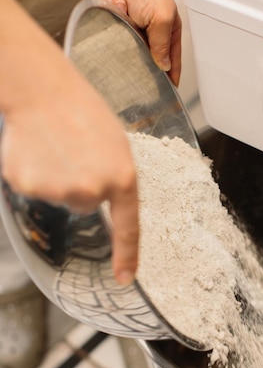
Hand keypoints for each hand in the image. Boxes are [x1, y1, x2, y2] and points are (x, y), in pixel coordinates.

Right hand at [0, 0, 138, 284]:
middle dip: (80, 184)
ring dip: (56, 177)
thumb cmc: (82, 110)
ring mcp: (59, 189)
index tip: (125, 278)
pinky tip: (37, 149)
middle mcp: (92, 190)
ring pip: (59, 196)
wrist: (42, 89)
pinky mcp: (29, 186)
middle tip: (74, 151)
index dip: (127, 256)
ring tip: (56, 146)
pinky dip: (34, 173)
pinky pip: (35, 189)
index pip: (128, 228)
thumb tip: (102, 200)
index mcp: (123, 178)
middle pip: (84, 205)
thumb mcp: (115, 145)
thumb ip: (115, 178)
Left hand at [89, 0, 181, 85]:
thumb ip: (162, 45)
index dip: (171, 78)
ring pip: (127, 50)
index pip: (172, 62)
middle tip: (137, 51)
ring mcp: (131, 33)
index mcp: (167, 33)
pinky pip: (111, 38)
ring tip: (127, 12)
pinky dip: (113, 20)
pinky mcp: (114, 29)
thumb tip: (163, 67)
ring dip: (125, 30)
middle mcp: (150, 35)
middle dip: (141, 55)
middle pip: (147, 61)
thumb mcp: (162, 17)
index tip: (168, 94)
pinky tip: (116, 5)